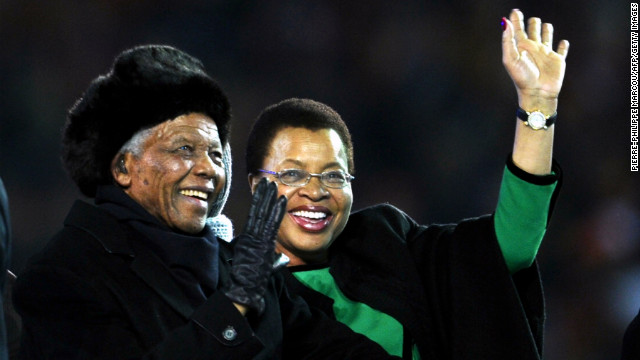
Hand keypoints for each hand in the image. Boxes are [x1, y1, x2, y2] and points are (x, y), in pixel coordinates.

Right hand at [224, 178, 286, 314]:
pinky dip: (277, 211)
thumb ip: (275, 261)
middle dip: (263, 195)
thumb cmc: (250, 280)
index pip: (257, 216)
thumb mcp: (265, 267)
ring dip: (269, 198)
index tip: (265, 190)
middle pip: (259, 211)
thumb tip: (282, 259)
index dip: (261, 203)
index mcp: (250, 239)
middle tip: (268, 179)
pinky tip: (282, 199)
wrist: (243, 290)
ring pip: (263, 213)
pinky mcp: (260, 242)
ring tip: (273, 183)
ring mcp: (255, 238)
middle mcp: (252, 236)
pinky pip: (270, 223)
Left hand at [502, 9, 569, 112]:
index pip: (518, 30)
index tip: (515, 11)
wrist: (537, 93)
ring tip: (545, 24)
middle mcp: (533, 49)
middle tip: (532, 19)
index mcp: (521, 48)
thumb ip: (508, 40)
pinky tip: (563, 42)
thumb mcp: (511, 58)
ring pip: (547, 38)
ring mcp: (546, 54)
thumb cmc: (522, 77)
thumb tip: (506, 22)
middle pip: (533, 32)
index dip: (516, 21)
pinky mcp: (557, 61)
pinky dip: (563, 46)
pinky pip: (561, 51)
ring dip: (546, 31)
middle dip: (532, 24)